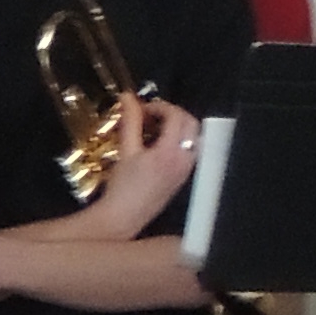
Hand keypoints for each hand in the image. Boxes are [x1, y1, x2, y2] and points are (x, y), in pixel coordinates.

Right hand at [84, 90, 204, 239]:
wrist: (124, 217)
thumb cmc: (121, 187)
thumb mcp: (125, 150)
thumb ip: (129, 121)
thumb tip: (128, 97)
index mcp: (169, 151)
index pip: (175, 116)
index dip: (159, 106)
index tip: (141, 108)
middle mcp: (184, 159)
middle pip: (190, 122)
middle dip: (172, 113)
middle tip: (151, 115)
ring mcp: (186, 168)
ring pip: (193, 136)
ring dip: (178, 126)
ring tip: (155, 128)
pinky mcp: (183, 176)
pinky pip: (190, 149)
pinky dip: (179, 140)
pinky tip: (159, 145)